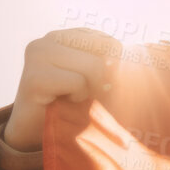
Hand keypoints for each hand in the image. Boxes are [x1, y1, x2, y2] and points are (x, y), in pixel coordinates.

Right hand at [4, 29, 121, 151]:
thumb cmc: (71, 104)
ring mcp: (38, 55)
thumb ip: (112, 62)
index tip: (95, 84)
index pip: (108, 41)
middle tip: (85, 93)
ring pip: (93, 66)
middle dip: (103, 78)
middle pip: (104, 52)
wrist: (35, 132)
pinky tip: (61, 102)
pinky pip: (78, 83)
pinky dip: (77, 97)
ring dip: (90, 89)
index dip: (112, 66)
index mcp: (65, 36)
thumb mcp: (95, 77)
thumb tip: (135, 56)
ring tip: (72, 97)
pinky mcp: (34, 77)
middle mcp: (48, 40)